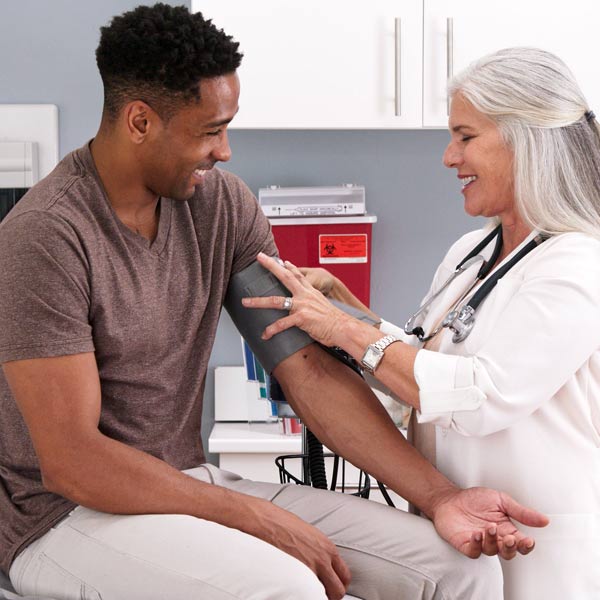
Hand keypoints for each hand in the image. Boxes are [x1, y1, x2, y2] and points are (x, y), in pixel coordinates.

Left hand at [241, 253, 352, 346]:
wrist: (344, 328)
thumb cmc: (336, 322)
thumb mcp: (325, 307)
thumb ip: (314, 305)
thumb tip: (310, 310)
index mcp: (311, 292)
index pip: (298, 275)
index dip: (289, 267)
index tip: (282, 261)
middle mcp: (305, 295)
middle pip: (284, 276)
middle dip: (270, 266)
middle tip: (259, 258)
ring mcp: (302, 305)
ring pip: (275, 301)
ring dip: (258, 302)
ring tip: (245, 302)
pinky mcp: (301, 318)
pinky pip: (281, 324)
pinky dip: (271, 330)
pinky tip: (265, 334)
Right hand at [259, 501, 350, 598]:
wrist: (265, 521)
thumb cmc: (282, 523)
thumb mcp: (308, 532)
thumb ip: (318, 549)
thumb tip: (320, 561)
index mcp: (327, 547)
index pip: (345, 575)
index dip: (339, 583)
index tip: (332, 585)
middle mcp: (322, 560)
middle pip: (338, 590)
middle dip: (331, 594)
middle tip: (321, 594)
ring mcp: (308, 570)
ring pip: (322, 596)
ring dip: (317, 596)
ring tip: (308, 593)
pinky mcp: (294, 578)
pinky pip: (305, 593)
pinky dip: (303, 594)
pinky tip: (296, 590)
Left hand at [431, 487, 548, 559]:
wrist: (449, 498)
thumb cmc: (474, 500)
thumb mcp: (501, 500)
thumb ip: (521, 511)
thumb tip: (544, 520)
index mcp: (506, 529)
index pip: (521, 544)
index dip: (526, 545)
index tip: (528, 540)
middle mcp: (495, 539)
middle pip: (508, 553)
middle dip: (511, 547)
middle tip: (509, 538)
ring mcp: (480, 543)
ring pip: (492, 551)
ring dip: (493, 541)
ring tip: (490, 527)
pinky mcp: (465, 544)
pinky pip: (473, 551)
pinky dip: (476, 545)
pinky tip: (476, 534)